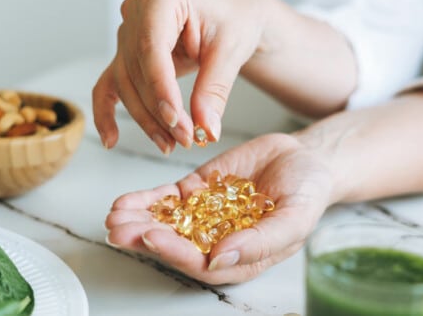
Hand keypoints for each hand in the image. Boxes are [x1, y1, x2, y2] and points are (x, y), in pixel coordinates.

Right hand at [92, 0, 272, 153]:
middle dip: (159, 110)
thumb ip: (214, 90)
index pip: (152, 47)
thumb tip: (206, 128)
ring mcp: (128, 31)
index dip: (161, 88)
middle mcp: (137, 10)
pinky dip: (107, 112)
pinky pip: (109, 84)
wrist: (234, 16)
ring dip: (146, 118)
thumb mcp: (231, 51)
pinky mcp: (126, 53)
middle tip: (185, 138)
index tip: (175, 119)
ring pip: (126, 83)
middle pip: (137, 70)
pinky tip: (112, 139)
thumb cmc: (235, 20)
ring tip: (170, 143)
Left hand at [104, 133, 332, 283]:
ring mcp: (204, 215)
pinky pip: (167, 199)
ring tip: (114, 217)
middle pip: (174, 245)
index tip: (152, 238)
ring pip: (165, 223)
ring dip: (137, 221)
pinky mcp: (197, 191)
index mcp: (239, 257)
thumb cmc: (308, 193)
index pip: (201, 263)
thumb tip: (220, 260)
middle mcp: (216, 241)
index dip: (175, 253)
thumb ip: (260, 241)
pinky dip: (145, 200)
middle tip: (119, 230)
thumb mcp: (295, 218)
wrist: (306, 158)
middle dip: (144, 238)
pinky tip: (124, 202)